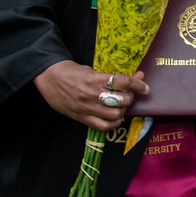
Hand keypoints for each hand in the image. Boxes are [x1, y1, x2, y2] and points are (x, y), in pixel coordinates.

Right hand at [33, 60, 148, 131]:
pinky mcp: (82, 118)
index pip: (123, 82)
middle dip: (129, 98)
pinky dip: (114, 123)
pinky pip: (103, 126)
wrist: (50, 78)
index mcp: (95, 79)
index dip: (138, 85)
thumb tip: (138, 76)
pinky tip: (115, 117)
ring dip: (123, 110)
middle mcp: (92, 94)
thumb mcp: (93, 70)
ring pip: (115, 114)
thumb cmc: (73, 72)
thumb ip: (113, 76)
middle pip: (122, 100)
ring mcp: (87, 108)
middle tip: (127, 95)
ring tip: (120, 105)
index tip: (145, 87)